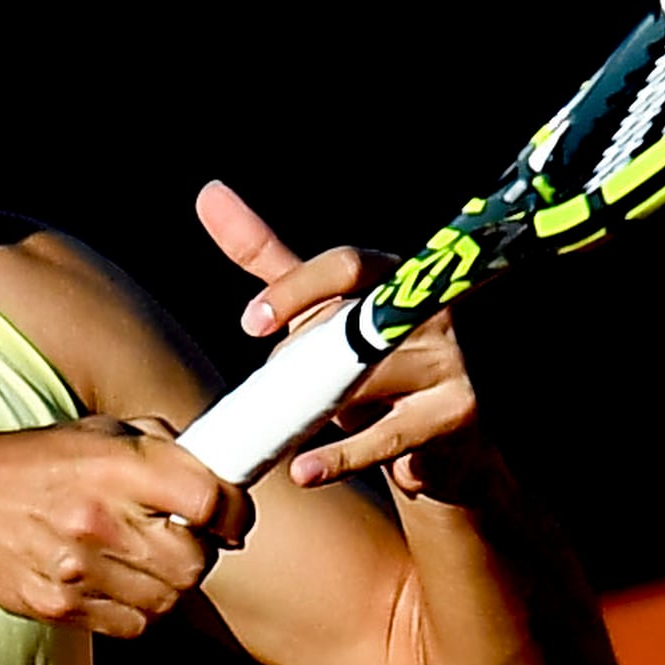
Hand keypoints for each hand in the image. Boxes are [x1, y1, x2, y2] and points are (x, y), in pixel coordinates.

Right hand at [0, 417, 253, 638]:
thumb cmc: (38, 464)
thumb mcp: (100, 432)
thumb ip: (164, 450)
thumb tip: (224, 478)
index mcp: (112, 465)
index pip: (207, 499)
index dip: (233, 511)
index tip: (230, 516)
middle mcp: (96, 519)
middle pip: (195, 561)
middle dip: (200, 550)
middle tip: (182, 536)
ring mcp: (76, 569)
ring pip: (168, 598)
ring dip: (169, 582)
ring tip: (145, 557)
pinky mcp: (61, 607)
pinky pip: (135, 625)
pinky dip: (140, 609)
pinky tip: (121, 581)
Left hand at [201, 179, 508, 502]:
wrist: (435, 447)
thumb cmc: (367, 368)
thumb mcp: (317, 309)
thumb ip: (267, 256)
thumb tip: (208, 193)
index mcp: (396, 275)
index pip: (347, 266)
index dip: (294, 291)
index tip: (249, 323)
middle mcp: (431, 309)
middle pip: (347, 328)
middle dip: (301, 365)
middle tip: (282, 395)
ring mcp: (449, 361)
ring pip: (361, 384)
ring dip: (317, 412)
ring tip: (304, 429)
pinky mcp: (456, 414)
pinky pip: (384, 437)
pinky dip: (338, 457)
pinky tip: (305, 470)